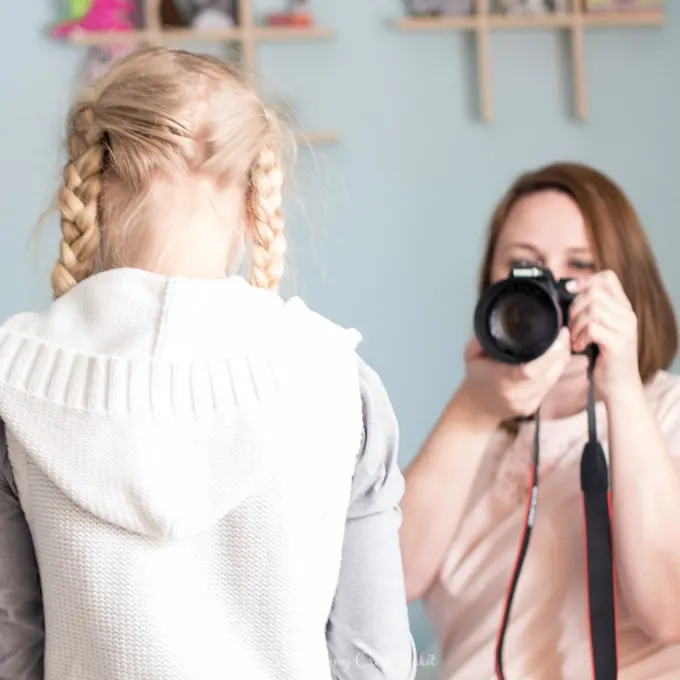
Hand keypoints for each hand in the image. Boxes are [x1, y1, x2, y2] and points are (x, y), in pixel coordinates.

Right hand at [457, 327, 571, 421]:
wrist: (476, 405)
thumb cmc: (476, 376)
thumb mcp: (471, 354)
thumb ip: (482, 339)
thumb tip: (497, 322)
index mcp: (500, 380)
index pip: (529, 370)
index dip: (548, 354)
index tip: (557, 335)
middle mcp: (515, 394)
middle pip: (548, 373)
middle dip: (560, 352)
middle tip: (563, 334)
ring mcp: (526, 403)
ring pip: (553, 379)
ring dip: (561, 361)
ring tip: (562, 343)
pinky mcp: (533, 407)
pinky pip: (550, 386)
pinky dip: (555, 371)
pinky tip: (555, 359)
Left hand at [568, 269, 641, 399]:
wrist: (619, 386)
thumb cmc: (605, 358)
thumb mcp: (599, 330)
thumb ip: (590, 313)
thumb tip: (567, 296)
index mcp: (623, 309)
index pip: (608, 278)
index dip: (586, 280)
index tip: (570, 290)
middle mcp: (627, 315)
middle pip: (594, 293)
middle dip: (574, 308)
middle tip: (571, 327)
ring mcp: (624, 329)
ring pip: (592, 309)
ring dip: (576, 324)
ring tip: (575, 338)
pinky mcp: (618, 343)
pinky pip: (592, 328)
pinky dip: (580, 337)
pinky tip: (580, 347)